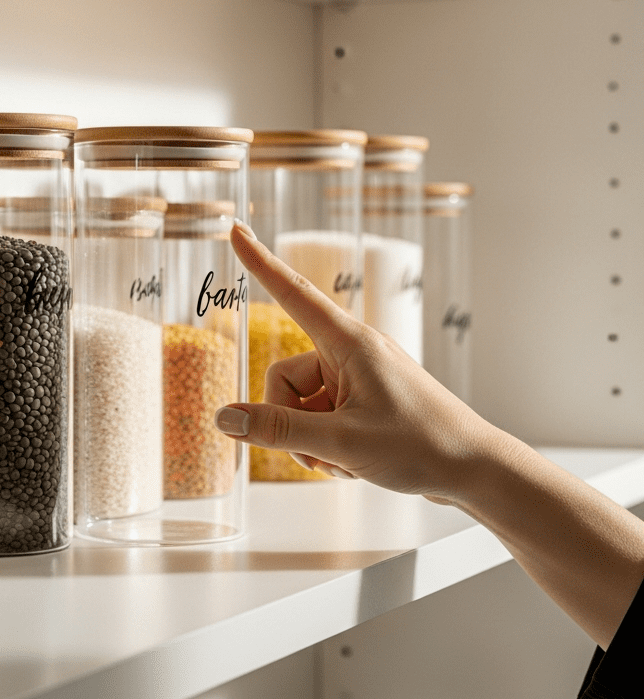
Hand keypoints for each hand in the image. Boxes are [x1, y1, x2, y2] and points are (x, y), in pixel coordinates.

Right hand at [215, 222, 496, 503]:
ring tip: (342, 462)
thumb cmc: (421, 446)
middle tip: (319, 454)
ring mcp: (357, 376)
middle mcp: (351, 352)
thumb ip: (277, 429)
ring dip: (309, 440)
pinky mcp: (362, 398)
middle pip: (285, 377)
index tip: (236, 229)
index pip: (293, 293)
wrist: (474, 469)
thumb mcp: (340, 443)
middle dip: (290, 421)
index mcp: (350, 343)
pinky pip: (320, 416)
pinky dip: (326, 444)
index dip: (259, 261)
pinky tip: (351, 463)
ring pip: (300, 403)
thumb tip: (224, 418)